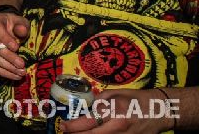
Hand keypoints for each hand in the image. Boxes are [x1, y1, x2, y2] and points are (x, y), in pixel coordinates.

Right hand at [0, 11, 29, 80]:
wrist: (7, 29)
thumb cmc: (15, 25)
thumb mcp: (20, 22)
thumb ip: (21, 26)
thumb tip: (21, 30)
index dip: (5, 38)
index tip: (16, 47)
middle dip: (8, 56)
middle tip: (21, 64)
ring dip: (7, 66)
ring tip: (21, 72)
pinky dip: (4, 73)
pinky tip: (16, 76)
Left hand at [60, 89, 175, 132]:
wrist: (161, 110)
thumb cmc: (137, 99)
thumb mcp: (116, 93)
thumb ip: (99, 101)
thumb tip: (85, 108)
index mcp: (114, 110)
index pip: (88, 122)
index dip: (72, 126)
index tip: (62, 126)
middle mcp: (118, 126)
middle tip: (66, 131)